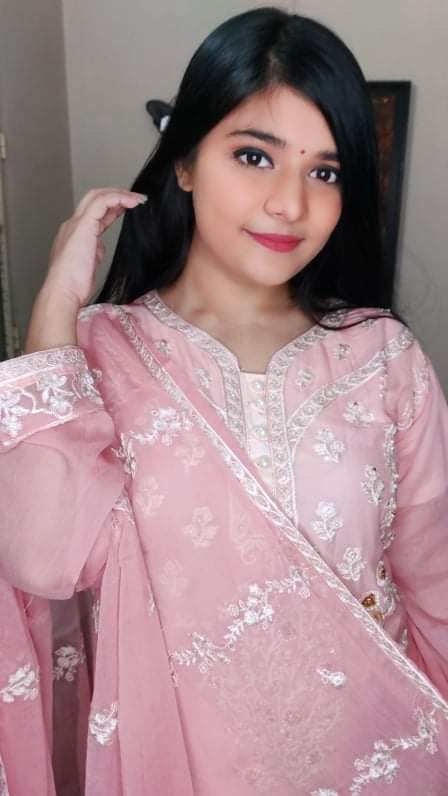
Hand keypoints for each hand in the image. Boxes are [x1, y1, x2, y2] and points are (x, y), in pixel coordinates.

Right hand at [44, 188, 146, 308]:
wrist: (64, 292)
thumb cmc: (74, 286)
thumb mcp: (89, 264)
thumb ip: (94, 252)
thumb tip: (100, 248)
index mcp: (75, 234)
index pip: (95, 212)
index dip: (113, 207)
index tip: (130, 208)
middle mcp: (73, 225)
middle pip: (94, 198)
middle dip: (116, 195)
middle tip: (136, 199)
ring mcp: (76, 224)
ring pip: (97, 196)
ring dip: (120, 194)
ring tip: (138, 199)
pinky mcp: (83, 226)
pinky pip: (102, 203)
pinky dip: (118, 198)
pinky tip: (132, 203)